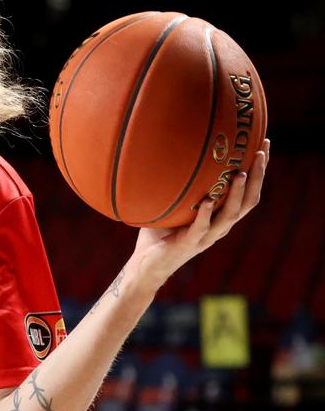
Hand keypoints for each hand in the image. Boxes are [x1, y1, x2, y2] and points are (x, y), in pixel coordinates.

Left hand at [132, 138, 269, 286]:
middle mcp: (219, 228)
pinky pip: (201, 228)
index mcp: (220, 218)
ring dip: (237, 194)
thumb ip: (178, 186)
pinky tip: (209, 200)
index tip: (264, 145)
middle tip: (261, 153)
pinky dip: (206, 214)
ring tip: (241, 174)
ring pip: (229, 216)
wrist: (147, 265)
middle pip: (248, 202)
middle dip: (257, 177)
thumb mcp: (173, 205)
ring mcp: (206, 237)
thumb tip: (171, 152)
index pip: (247, 193)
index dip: (258, 171)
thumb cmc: (159, 233)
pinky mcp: (189, 245)